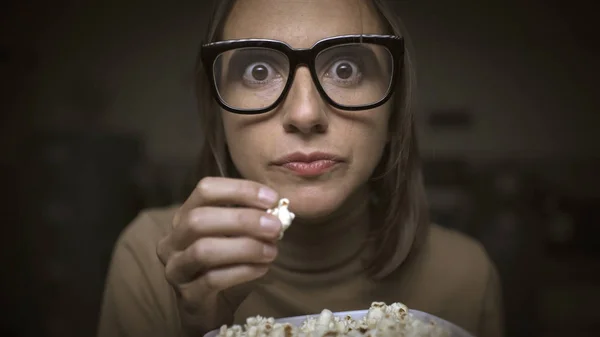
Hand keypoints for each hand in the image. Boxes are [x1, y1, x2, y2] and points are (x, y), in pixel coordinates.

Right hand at [156, 177, 281, 335]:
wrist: (210, 310)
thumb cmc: (225, 266)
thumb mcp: (237, 238)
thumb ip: (252, 221)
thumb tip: (278, 211)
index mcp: (185, 216)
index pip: (205, 189)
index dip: (239, 189)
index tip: (272, 198)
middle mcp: (172, 240)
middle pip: (200, 218)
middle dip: (243, 220)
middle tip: (275, 226)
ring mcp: (175, 268)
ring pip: (204, 250)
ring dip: (245, 247)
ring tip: (272, 251)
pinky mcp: (187, 295)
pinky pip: (213, 279)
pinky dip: (243, 271)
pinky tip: (262, 269)